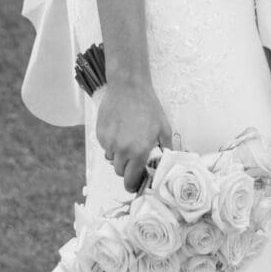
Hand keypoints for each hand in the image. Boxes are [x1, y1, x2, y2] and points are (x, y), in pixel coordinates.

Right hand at [94, 76, 172, 191]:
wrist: (128, 86)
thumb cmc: (148, 106)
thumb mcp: (164, 128)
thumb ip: (167, 149)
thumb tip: (169, 163)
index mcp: (138, 151)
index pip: (130, 180)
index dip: (132, 185)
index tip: (134, 184)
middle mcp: (122, 149)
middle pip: (120, 172)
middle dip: (126, 169)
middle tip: (134, 158)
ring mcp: (109, 141)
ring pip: (111, 159)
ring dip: (118, 155)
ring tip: (127, 140)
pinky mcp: (100, 133)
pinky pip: (105, 146)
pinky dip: (111, 144)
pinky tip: (119, 130)